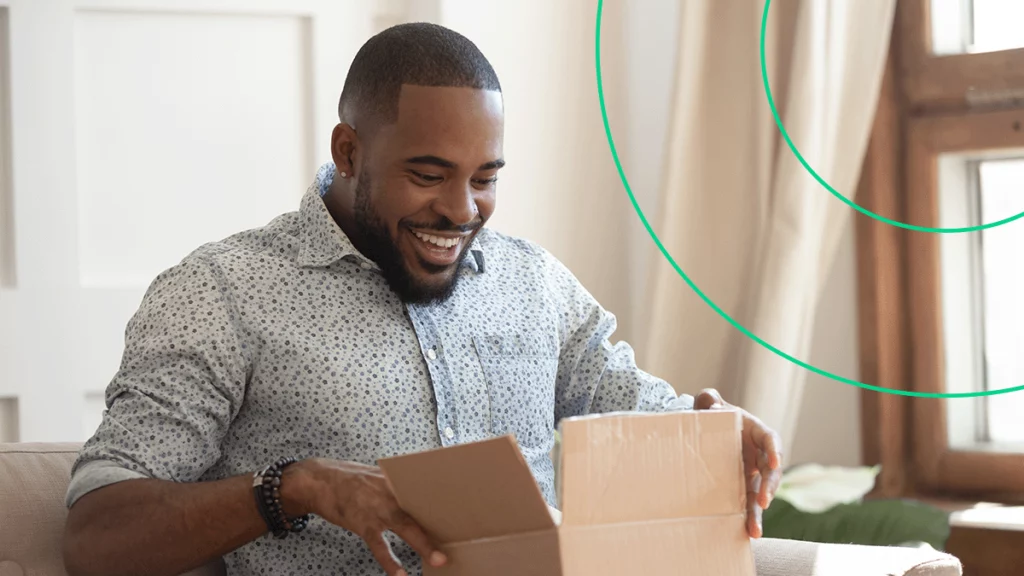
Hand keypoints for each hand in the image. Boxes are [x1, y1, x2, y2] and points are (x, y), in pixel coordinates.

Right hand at [280, 459, 446, 575]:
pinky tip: (401, 575)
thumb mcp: (378, 477)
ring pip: (405, 526)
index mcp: (397, 478)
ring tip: (438, 559)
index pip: (427, 486)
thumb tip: (420, 503)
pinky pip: (379, 545)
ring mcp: (376, 507)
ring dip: (422, 543)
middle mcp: (390, 490)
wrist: (317, 480)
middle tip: (460, 534)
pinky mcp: (362, 523)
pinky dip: (390, 561)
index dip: (446, 496)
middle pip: (421, 505)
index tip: (466, 505)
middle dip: (441, 520)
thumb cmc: (351, 480)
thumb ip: (399, 488)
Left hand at [694, 388, 782, 538]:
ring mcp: (752, 475)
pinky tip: (745, 535)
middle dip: (769, 487)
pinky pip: (747, 505)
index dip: (774, 451)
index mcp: (756, 433)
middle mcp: (759, 456)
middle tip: (763, 501)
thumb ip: (708, 400)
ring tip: (754, 531)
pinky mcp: (742, 490)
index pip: (771, 440)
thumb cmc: (712, 416)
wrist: (705, 433)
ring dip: (758, 512)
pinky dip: (746, 519)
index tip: (774, 461)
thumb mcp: (708, 405)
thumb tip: (710, 402)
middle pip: (770, 473)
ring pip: (760, 495)